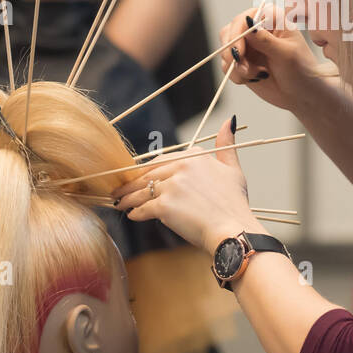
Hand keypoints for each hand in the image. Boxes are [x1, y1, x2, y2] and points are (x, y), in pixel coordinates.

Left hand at [111, 117, 265, 253]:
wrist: (233, 230)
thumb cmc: (233, 204)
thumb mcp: (233, 169)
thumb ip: (226, 145)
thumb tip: (229, 121)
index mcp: (195, 156)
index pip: (162, 161)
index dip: (147, 171)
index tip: (138, 177)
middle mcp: (182, 166)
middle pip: (149, 175)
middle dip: (131, 184)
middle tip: (119, 191)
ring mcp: (172, 185)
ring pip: (143, 191)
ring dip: (128, 198)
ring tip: (120, 203)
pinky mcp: (165, 205)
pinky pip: (144, 208)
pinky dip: (136, 213)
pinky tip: (132, 215)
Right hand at [217, 2, 321, 112]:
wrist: (301, 95)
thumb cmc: (301, 70)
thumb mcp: (286, 54)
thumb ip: (265, 40)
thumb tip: (247, 23)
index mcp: (272, 19)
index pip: (246, 17)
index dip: (237, 32)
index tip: (238, 51)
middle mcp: (257, 29)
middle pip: (230, 31)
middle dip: (232, 51)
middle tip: (240, 66)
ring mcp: (248, 46)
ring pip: (226, 49)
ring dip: (236, 66)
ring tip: (255, 75)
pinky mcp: (242, 62)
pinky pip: (227, 66)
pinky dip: (236, 75)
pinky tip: (254, 79)